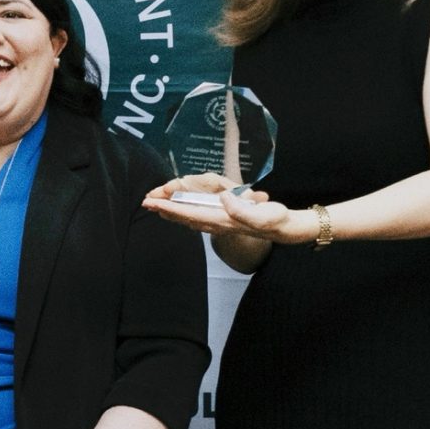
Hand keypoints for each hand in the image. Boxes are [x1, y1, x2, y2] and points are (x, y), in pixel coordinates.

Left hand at [142, 173, 280, 241]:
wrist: (284, 229)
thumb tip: (224, 200)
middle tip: (145, 202)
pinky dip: (183, 213)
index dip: (171, 208)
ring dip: (171, 212)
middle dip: (164, 210)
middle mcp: (218, 224)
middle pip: (185, 217)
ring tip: (155, 206)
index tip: (154, 203)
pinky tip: (179, 212)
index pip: (191, 213)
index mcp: (224, 220)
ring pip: (189, 218)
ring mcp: (220, 224)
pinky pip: (198, 217)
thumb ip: (243, 210)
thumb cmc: (275, 219)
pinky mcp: (224, 221)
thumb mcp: (264, 214)